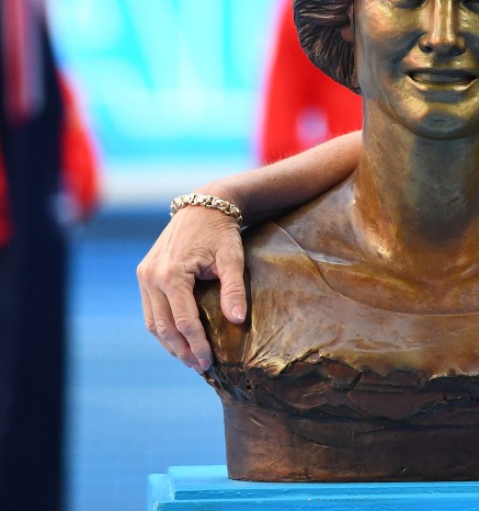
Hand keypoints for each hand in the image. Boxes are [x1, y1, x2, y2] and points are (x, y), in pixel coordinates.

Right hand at [137, 204, 246, 371]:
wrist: (203, 206)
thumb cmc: (221, 232)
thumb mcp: (232, 258)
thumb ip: (234, 289)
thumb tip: (238, 321)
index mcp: (172, 274)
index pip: (184, 322)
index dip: (197, 345)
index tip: (210, 363)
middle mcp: (151, 277)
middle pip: (165, 327)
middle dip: (182, 350)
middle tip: (200, 368)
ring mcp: (144, 275)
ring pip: (153, 322)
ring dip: (169, 343)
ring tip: (189, 359)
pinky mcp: (144, 274)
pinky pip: (150, 310)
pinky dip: (163, 327)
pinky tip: (178, 339)